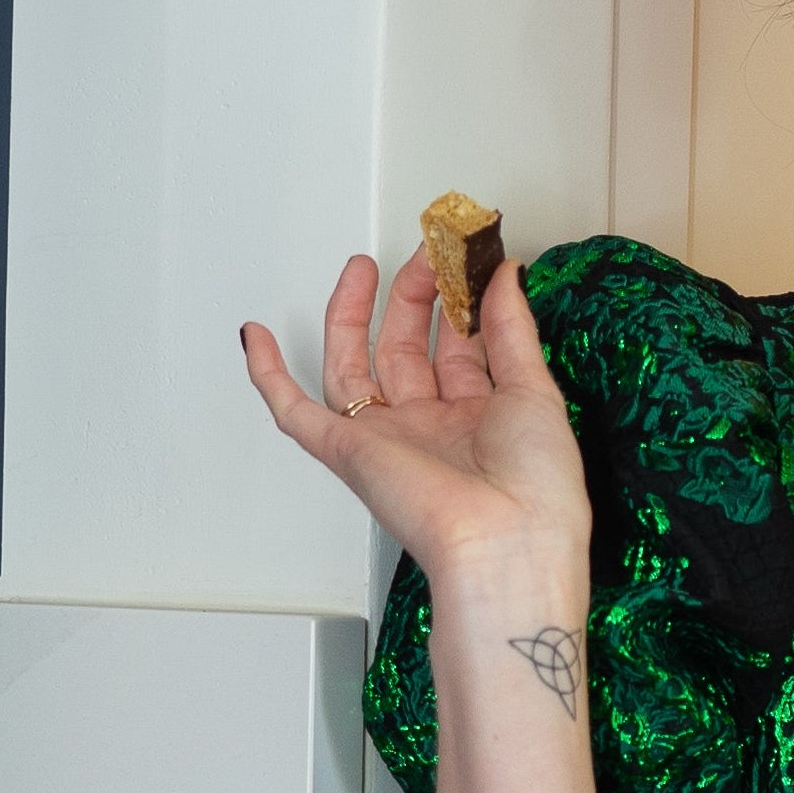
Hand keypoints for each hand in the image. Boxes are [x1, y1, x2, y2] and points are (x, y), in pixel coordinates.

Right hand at [241, 250, 590, 587]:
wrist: (506, 540)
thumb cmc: (534, 489)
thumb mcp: (535, 388)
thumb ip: (513, 327)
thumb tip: (503, 273)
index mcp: (479, 420)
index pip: (459, 347)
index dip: (459, 298)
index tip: (465, 255)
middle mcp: (430, 430)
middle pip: (405, 349)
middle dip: (412, 295)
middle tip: (426, 252)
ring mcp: (387, 440)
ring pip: (352, 367)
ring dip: (352, 316)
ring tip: (364, 268)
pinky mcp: (348, 454)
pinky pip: (295, 413)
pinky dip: (269, 377)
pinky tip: (258, 338)